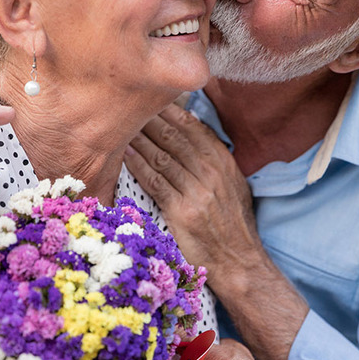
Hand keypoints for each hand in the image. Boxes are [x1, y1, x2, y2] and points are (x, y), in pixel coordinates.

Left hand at [125, 104, 308, 359]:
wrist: (239, 262)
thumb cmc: (232, 224)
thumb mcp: (232, 186)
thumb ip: (213, 160)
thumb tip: (190, 134)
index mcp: (224, 163)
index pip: (193, 128)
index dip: (170, 111)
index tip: (150, 97)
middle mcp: (212, 173)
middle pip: (174, 137)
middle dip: (149, 118)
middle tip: (126, 103)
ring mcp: (197, 191)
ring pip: (161, 155)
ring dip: (139, 137)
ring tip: (119, 123)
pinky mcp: (181, 211)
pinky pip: (154, 180)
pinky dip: (137, 164)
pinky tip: (123, 152)